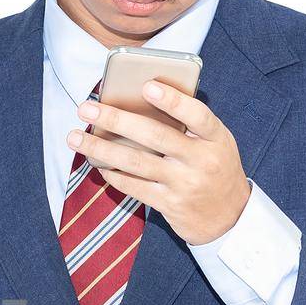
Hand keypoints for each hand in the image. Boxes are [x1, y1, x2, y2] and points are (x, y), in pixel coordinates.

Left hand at [66, 81, 249, 245]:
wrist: (230, 219)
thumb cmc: (215, 168)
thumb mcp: (215, 143)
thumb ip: (190, 124)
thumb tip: (141, 100)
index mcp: (216, 138)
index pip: (197, 115)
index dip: (172, 101)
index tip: (146, 85)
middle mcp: (202, 161)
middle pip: (155, 136)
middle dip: (116, 119)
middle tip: (86, 108)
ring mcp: (185, 184)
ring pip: (136, 162)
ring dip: (101, 148)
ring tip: (75, 137)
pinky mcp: (170, 204)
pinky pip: (134, 186)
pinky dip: (113, 173)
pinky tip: (97, 162)